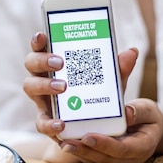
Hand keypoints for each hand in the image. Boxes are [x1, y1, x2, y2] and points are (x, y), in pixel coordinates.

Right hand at [23, 32, 161, 162]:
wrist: (95, 126)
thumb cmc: (96, 94)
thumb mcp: (110, 82)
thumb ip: (118, 69)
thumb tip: (132, 52)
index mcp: (54, 62)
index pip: (41, 46)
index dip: (38, 40)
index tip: (42, 35)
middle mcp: (42, 77)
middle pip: (31, 63)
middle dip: (42, 60)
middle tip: (60, 63)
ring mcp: (41, 98)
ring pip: (30, 87)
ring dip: (44, 85)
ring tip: (63, 88)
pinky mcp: (45, 120)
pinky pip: (40, 121)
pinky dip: (49, 123)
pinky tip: (61, 123)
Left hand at [59, 98, 162, 162]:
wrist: (150, 130)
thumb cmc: (148, 118)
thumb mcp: (149, 110)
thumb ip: (139, 111)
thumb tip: (127, 112)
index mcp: (143, 147)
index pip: (123, 149)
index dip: (105, 144)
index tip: (88, 136)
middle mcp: (130, 159)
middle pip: (106, 159)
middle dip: (85, 151)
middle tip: (67, 142)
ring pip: (97, 162)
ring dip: (80, 154)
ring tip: (63, 143)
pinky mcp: (109, 162)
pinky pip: (93, 161)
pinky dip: (80, 154)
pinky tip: (67, 144)